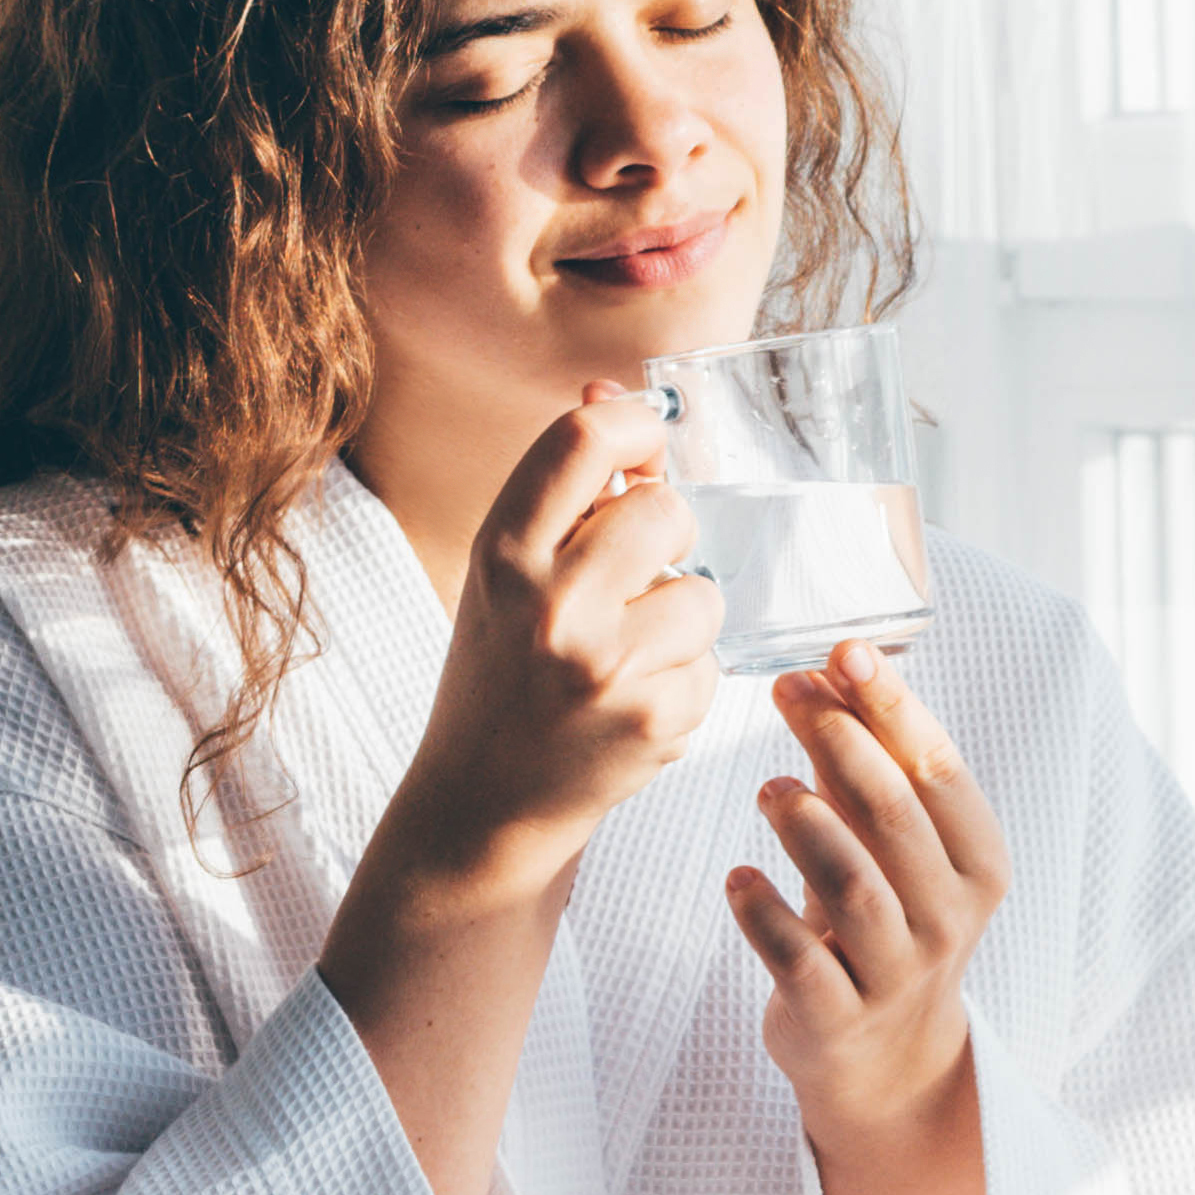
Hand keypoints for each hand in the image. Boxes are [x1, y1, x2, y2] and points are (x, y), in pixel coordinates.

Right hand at [379, 385, 725, 894]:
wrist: (482, 801)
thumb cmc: (499, 672)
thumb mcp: (505, 574)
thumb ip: (563, 494)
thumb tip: (618, 394)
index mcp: (500, 553)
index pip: (583, 439)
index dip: (634, 423)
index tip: (648, 438)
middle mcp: (549, 604)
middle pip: (665, 510)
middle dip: (663, 537)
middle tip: (627, 577)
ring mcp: (605, 667)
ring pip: (702, 594)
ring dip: (680, 619)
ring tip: (627, 653)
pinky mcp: (657, 721)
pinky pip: (712, 664)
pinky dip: (684, 680)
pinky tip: (632, 702)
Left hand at [725, 640, 1006, 1152]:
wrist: (886, 1058)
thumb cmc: (881, 920)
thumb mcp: (887, 846)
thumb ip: (860, 767)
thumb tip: (820, 666)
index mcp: (976, 864)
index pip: (941, 773)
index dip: (893, 708)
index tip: (844, 650)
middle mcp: (949, 917)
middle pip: (896, 818)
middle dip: (842, 743)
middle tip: (787, 691)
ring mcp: (896, 972)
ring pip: (854, 887)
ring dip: (806, 825)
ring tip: (768, 788)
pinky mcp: (838, 1015)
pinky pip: (799, 957)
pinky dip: (762, 911)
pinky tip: (738, 875)